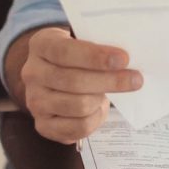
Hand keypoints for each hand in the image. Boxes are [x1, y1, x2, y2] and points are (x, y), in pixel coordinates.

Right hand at [18, 27, 142, 143]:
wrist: (55, 77)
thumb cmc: (76, 57)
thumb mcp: (81, 41)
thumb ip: (98, 45)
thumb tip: (126, 60)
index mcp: (41, 45)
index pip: (65, 51)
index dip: (95, 57)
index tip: (123, 59)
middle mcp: (32, 73)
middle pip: (74, 81)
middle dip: (110, 81)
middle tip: (136, 79)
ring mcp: (35, 101)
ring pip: (78, 105)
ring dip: (101, 100)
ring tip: (109, 94)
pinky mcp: (43, 125)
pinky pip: (78, 127)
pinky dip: (95, 119)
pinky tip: (98, 109)